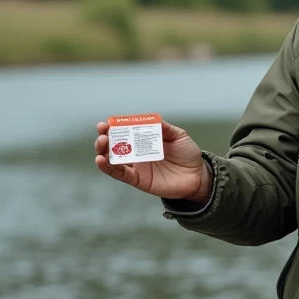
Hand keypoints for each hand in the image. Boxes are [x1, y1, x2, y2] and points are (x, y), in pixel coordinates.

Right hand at [94, 120, 211, 202]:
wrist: (198, 175)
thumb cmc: (187, 154)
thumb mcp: (178, 135)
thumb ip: (164, 127)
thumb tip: (151, 119)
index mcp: (144, 141)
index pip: (124, 132)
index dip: (114, 127)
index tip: (107, 123)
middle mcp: (137, 153)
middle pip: (114, 145)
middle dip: (104, 137)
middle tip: (102, 132)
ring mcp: (136, 167)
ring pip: (112, 159)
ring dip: (102, 151)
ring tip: (101, 143)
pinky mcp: (138, 180)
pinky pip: (119, 174)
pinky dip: (108, 168)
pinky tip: (101, 160)